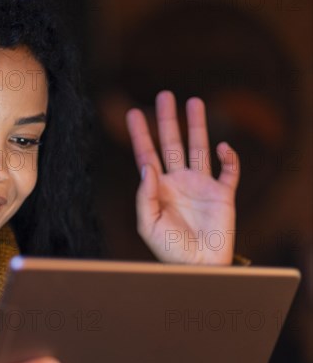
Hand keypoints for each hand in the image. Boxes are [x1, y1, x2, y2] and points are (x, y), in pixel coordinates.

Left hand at [126, 91, 239, 264]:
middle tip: (164, 95)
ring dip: (197, 127)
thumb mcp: (148, 224)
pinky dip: (229, 158)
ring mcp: (201, 186)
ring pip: (199, 149)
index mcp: (158, 189)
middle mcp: (178, 182)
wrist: (198, 266)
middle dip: (168, 121)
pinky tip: (224, 147)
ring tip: (194, 102)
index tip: (132, 113)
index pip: (147, 156)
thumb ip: (145, 196)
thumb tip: (147, 167)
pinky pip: (229, 171)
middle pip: (172, 144)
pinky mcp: (223, 194)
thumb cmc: (169, 250)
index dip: (140, 135)